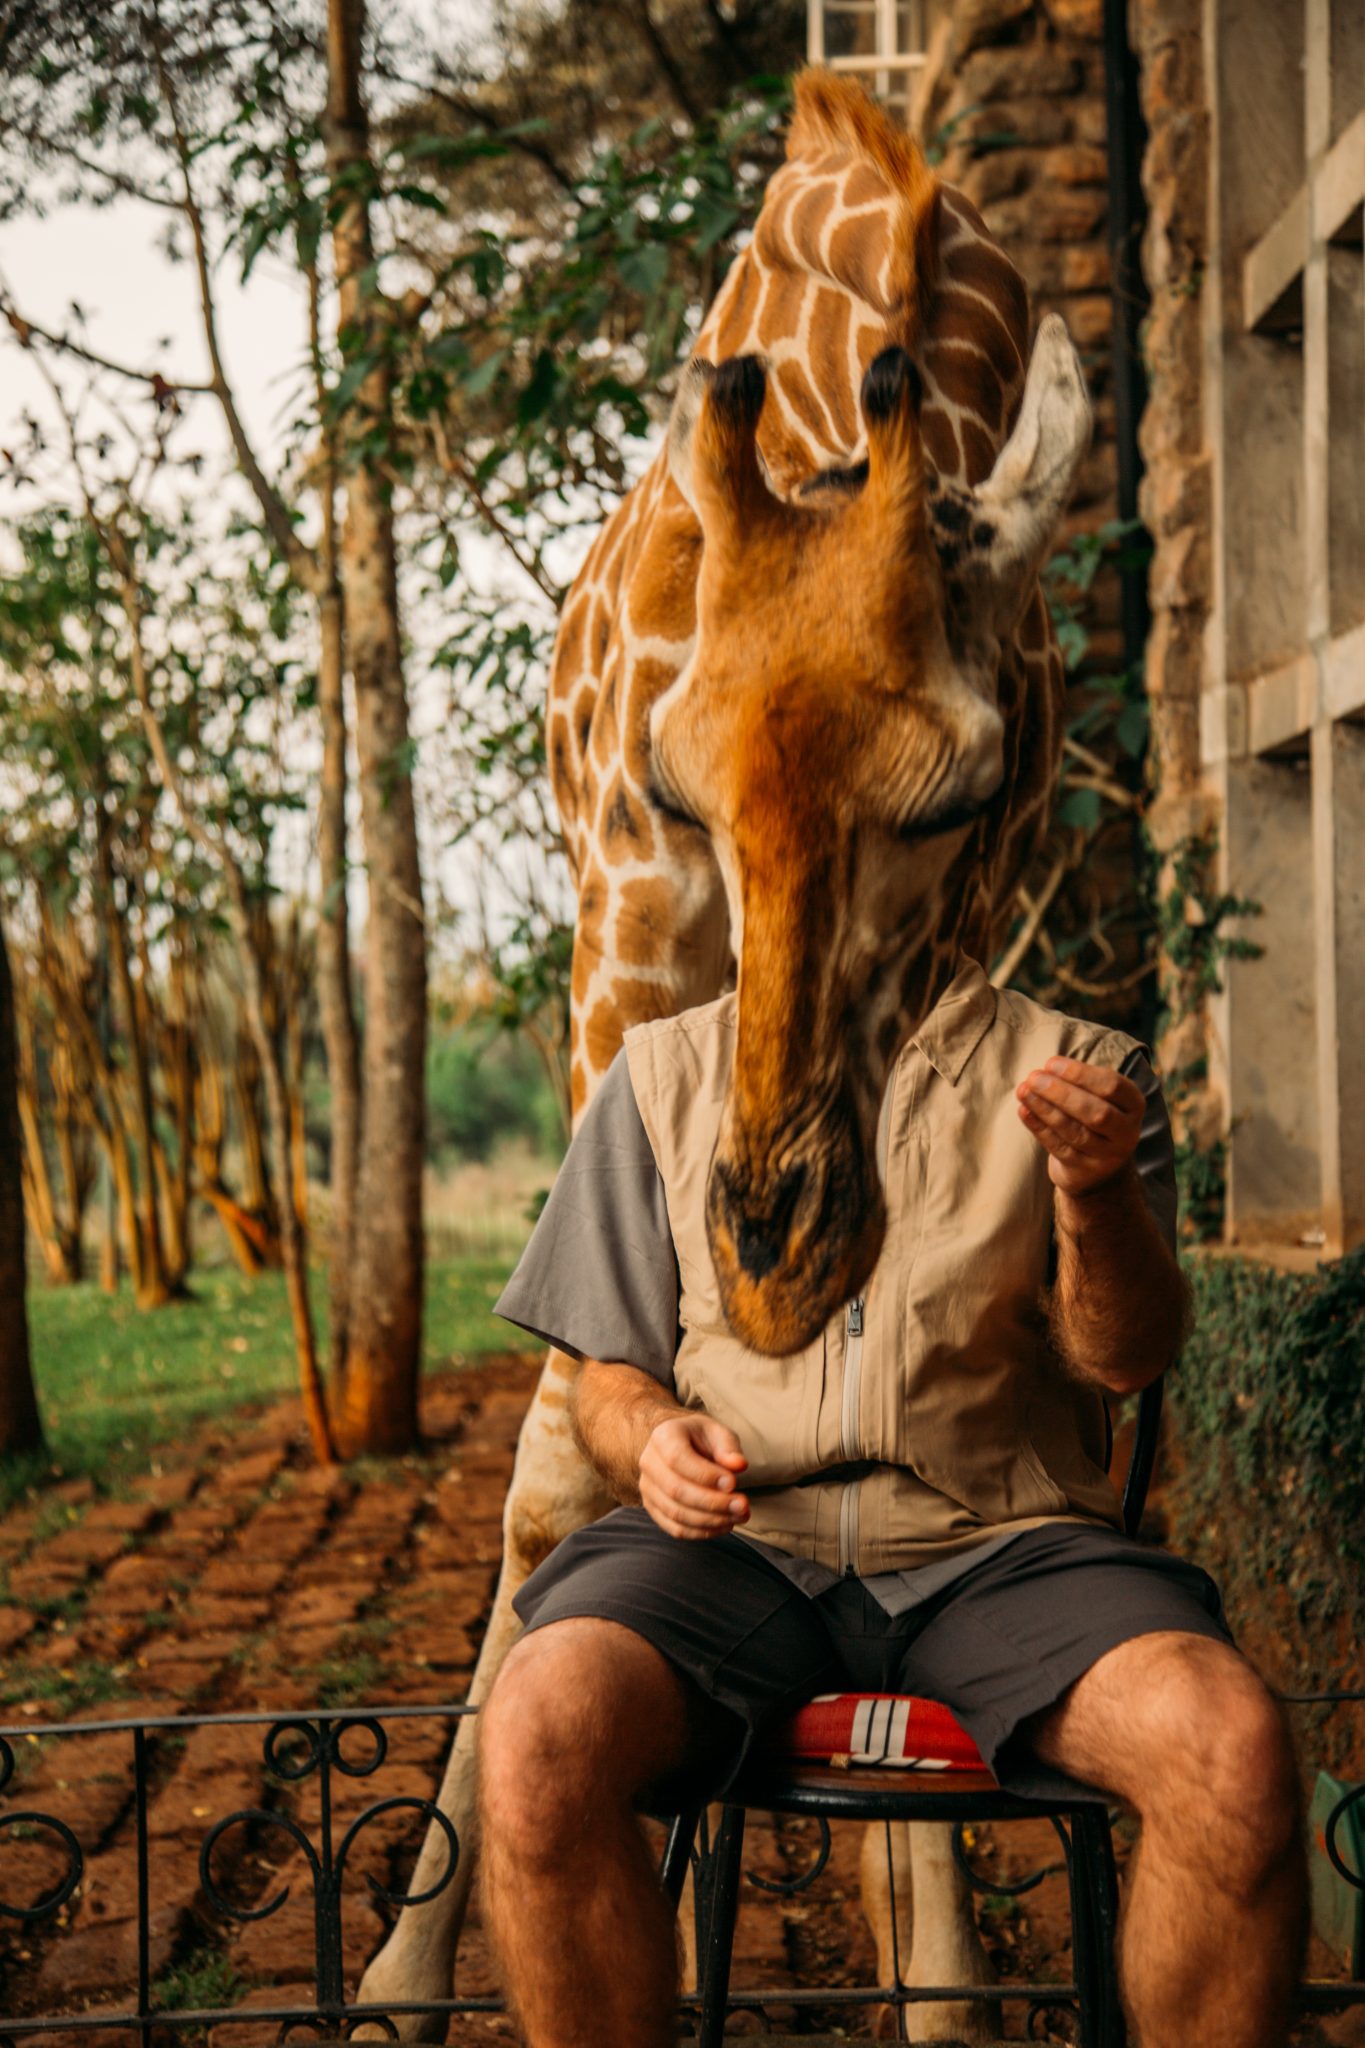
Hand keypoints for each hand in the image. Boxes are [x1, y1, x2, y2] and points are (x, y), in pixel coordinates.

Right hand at [638, 1412, 749, 1540]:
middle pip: (675, 1490)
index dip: (705, 1475)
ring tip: (739, 1515)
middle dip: (713, 1503)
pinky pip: (675, 1528)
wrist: (683, 1446)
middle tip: (742, 1505)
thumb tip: (739, 1465)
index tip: (732, 1483)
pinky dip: (702, 1532)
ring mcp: (648, 1488)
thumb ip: (729, 1448)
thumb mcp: (718, 1433)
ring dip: (711, 1520)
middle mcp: (649, 1462)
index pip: (677, 1458)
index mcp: (663, 1436)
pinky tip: (725, 1525)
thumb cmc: (702, 1439)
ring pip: (676, 1513)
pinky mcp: (653, 1509)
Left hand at [1016, 1055, 1144, 1196]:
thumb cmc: (1092, 1115)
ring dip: (1045, 1109)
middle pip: (1096, 1113)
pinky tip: (1024, 1111)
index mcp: (1134, 1105)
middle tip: (1033, 1077)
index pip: (1112, 1086)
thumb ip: (1079, 1081)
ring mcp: (1107, 1156)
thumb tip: (1047, 1071)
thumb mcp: (1098, 1095)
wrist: (1096, 1166)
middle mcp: (1126, 1132)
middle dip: (1061, 1093)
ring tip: (1023, 1091)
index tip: (1050, 1063)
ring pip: (1075, 1132)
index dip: (1080, 1074)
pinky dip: (1039, 1128)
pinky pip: (1059, 1148)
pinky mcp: (1084, 1171)